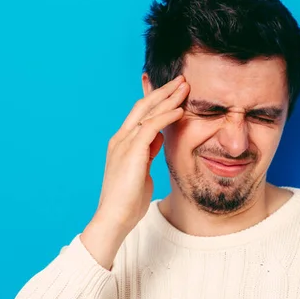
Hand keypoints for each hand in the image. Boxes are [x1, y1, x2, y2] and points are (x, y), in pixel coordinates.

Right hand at [81, 75, 188, 268]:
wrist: (114, 218)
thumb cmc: (128, 201)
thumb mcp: (141, 171)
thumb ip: (147, 153)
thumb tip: (158, 140)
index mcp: (122, 143)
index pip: (140, 114)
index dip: (158, 100)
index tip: (174, 91)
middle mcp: (121, 139)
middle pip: (143, 106)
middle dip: (164, 91)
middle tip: (181, 79)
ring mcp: (124, 143)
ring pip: (148, 111)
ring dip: (168, 98)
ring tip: (185, 87)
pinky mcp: (131, 151)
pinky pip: (152, 126)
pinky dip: (166, 116)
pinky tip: (180, 109)